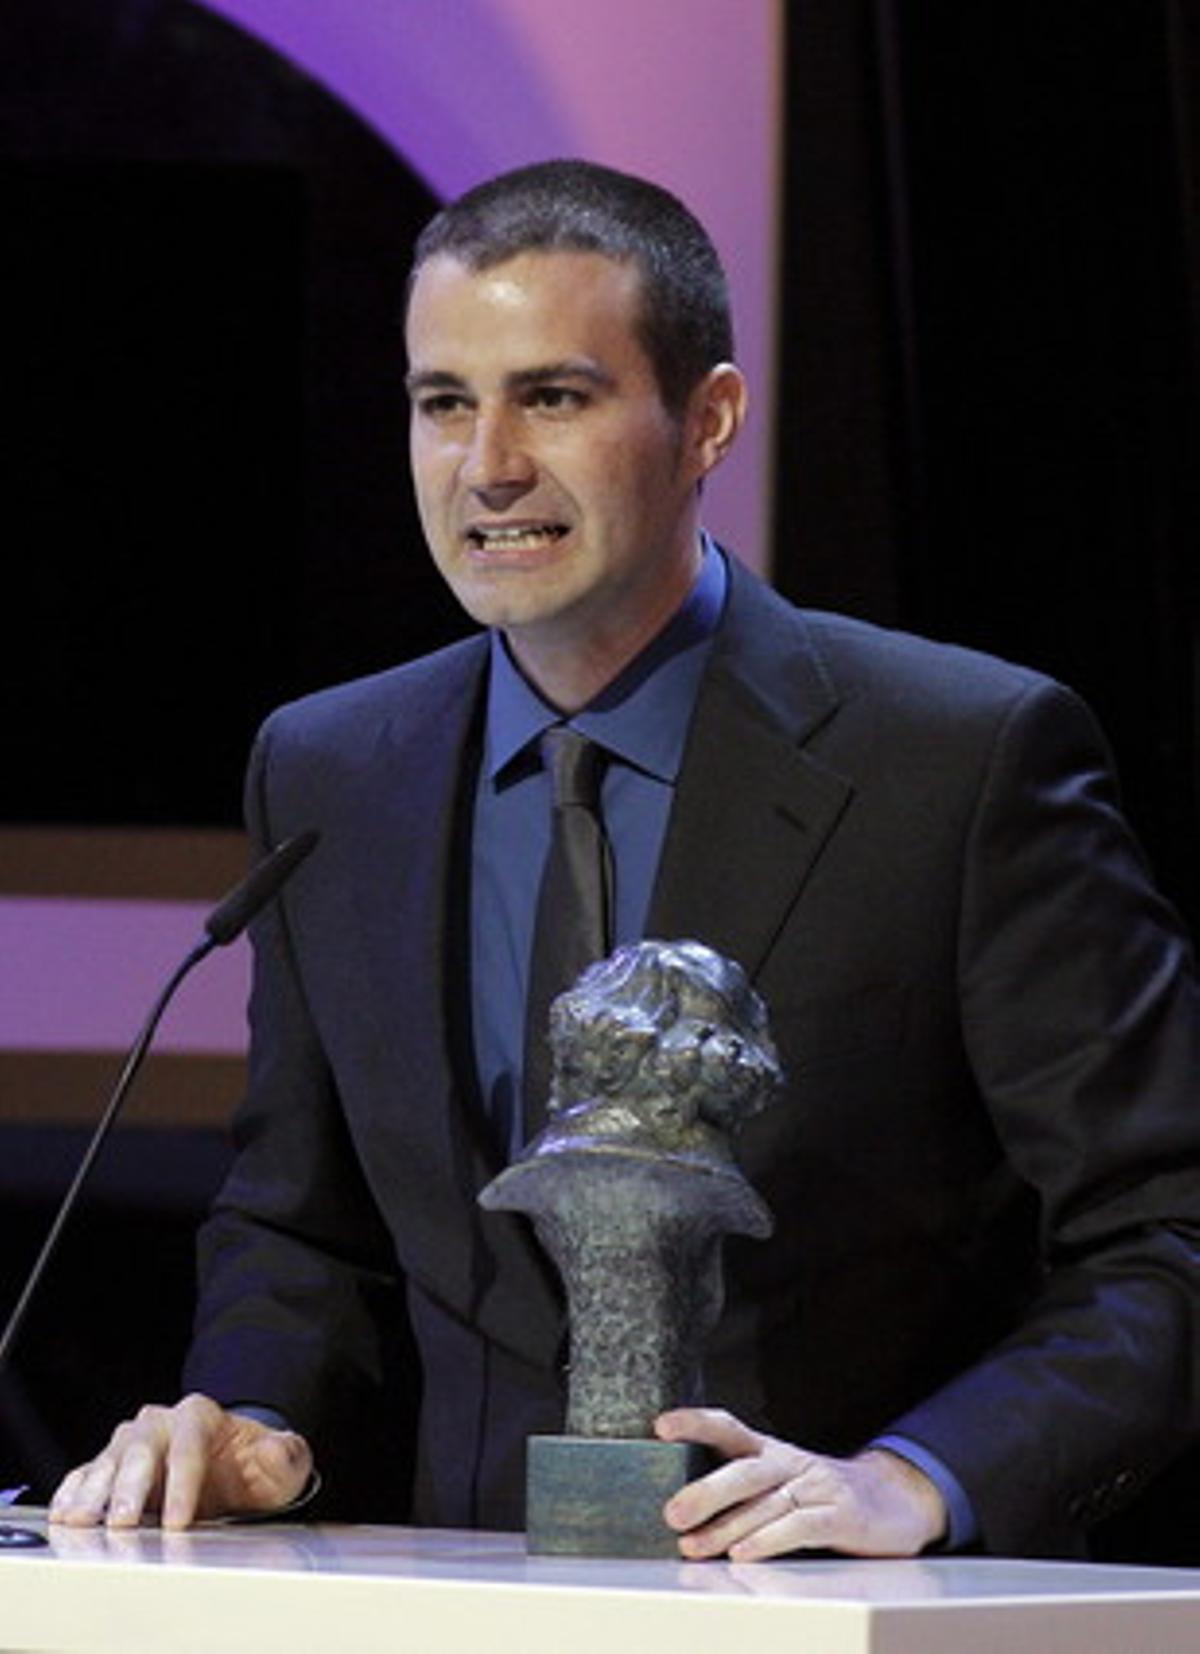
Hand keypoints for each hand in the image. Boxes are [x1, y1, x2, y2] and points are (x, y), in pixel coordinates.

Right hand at [49, 1393, 312, 1530]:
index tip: (179, 1521)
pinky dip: (74, 1492)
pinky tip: (66, 1514)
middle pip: (142, 1449)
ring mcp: (132, 1443)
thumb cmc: (255, 1466)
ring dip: (95, 1492)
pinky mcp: (111, 1466)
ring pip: (109, 1460)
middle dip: (132, 1487)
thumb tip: (274, 1450)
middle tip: (124, 1522)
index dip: (183, 1484)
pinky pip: (86, 1474)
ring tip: (81, 1521)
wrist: (231, 1467)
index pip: (190, 1445)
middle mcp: (161, 1422)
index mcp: (201, 1415)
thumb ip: (285, 1455)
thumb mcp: (282, 1462)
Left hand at [656, 1407, 946, 1560]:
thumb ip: (742, 1491)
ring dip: (726, 1527)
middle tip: (673, 1513)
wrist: (896, 1500)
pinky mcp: (841, 1515)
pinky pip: (801, 1527)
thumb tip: (683, 1509)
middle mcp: (791, 1463)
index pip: (729, 1427)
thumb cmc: (823, 1495)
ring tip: (695, 1545)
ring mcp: (818, 1487)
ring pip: (766, 1503)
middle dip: (705, 1492)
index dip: (695, 1422)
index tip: (661, 1425)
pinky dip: (770, 1540)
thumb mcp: (782, 1481)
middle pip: (744, 1471)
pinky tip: (745, 1553)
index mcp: (772, 1451)